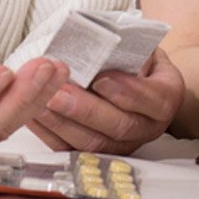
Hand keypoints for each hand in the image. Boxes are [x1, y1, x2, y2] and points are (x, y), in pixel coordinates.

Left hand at [27, 49, 185, 154]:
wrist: (138, 80)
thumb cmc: (137, 59)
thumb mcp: (142, 46)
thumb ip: (128, 48)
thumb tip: (99, 46)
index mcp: (165, 97)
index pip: (153, 100)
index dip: (127, 92)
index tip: (101, 78)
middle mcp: (147, 126)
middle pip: (119, 126)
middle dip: (85, 110)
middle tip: (59, 93)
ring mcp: (123, 144)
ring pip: (93, 143)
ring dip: (63, 123)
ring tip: (40, 102)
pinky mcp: (98, 153)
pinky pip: (72, 149)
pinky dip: (49, 133)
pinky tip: (33, 114)